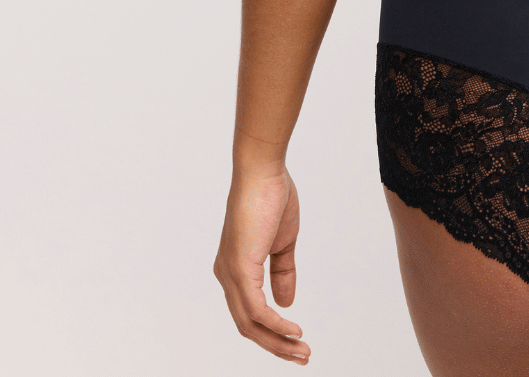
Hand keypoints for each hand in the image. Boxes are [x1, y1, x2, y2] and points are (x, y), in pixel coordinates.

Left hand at [213, 162, 310, 364]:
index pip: (250, 311)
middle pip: (248, 325)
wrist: (263, 172)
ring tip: (302, 351)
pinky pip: (256, 310)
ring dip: (277, 342)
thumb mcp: (282, 241)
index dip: (272, 331)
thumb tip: (286, 303)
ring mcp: (230, 273)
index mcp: (235, 268)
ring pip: (250, 324)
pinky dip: (274, 325)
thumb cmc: (271, 197)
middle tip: (302, 356)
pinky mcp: (239, 269)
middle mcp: (227, 275)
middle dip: (275, 345)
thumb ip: (282, 272)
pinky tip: (293, 330)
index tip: (297, 340)